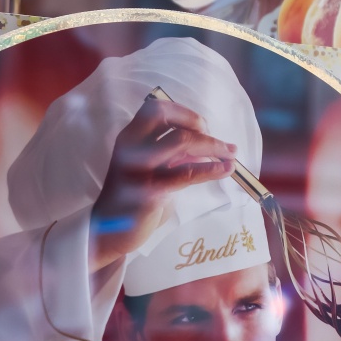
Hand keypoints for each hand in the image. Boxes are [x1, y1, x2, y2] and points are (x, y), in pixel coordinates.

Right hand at [89, 97, 236, 270]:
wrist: (108, 232)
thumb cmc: (133, 198)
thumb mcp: (151, 168)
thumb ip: (172, 154)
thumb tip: (206, 145)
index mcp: (130, 138)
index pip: (157, 108)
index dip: (184, 113)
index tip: (203, 127)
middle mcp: (131, 148)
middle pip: (169, 119)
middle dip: (200, 125)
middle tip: (220, 143)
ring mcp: (139, 168)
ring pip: (181, 141)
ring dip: (212, 146)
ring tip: (232, 155)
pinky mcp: (149, 190)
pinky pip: (186, 174)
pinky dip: (210, 169)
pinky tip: (225, 170)